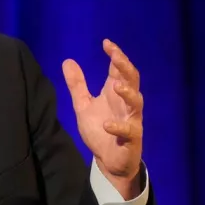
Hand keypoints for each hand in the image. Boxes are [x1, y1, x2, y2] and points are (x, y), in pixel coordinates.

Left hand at [62, 39, 143, 198]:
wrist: (108, 161)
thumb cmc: (100, 130)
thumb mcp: (83, 105)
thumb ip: (77, 85)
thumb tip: (67, 61)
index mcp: (115, 93)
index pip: (119, 69)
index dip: (116, 55)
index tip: (107, 43)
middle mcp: (126, 104)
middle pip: (132, 80)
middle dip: (125, 67)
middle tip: (115, 56)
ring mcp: (131, 121)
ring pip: (136, 103)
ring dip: (128, 93)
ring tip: (116, 85)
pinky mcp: (131, 140)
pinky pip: (129, 131)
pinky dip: (119, 127)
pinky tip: (107, 124)